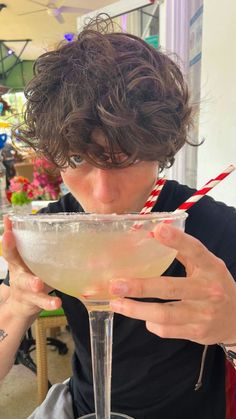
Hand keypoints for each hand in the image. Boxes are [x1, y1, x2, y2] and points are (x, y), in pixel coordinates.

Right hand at [2, 215, 60, 318]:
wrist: (21, 304)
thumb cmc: (27, 272)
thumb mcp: (23, 257)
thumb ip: (24, 239)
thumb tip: (20, 217)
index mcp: (17, 262)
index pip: (10, 250)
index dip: (8, 242)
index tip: (8, 233)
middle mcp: (19, 274)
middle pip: (17, 269)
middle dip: (20, 262)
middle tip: (23, 256)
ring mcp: (26, 289)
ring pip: (30, 287)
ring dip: (33, 285)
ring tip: (39, 285)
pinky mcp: (35, 300)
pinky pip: (43, 302)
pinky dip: (50, 303)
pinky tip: (57, 303)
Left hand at [110, 222, 235, 344]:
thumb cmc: (214, 285)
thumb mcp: (206, 265)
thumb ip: (183, 251)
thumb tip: (151, 233)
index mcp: (212, 268)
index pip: (195, 251)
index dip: (177, 240)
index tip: (157, 229)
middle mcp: (209, 291)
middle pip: (171, 288)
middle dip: (140, 286)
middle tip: (116, 284)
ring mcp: (203, 314)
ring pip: (164, 314)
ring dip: (136, 310)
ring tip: (116, 303)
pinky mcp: (196, 332)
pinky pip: (166, 329)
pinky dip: (150, 323)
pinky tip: (143, 317)